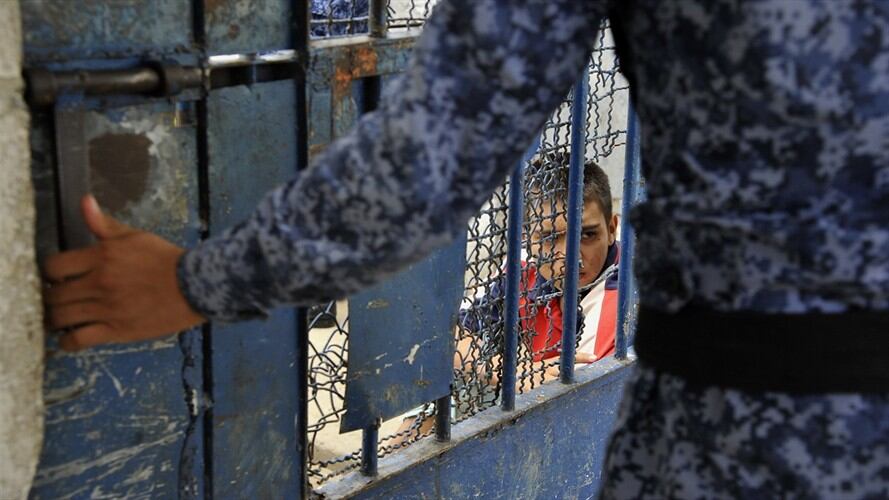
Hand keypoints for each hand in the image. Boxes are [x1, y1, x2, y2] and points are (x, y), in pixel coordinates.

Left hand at [43, 195, 205, 350]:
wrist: (195, 286)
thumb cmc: (167, 260)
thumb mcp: (136, 237)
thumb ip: (104, 223)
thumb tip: (85, 202)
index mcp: (102, 256)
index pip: (54, 266)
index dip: (50, 273)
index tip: (55, 278)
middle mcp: (100, 282)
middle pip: (53, 295)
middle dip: (49, 297)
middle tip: (55, 299)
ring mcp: (107, 308)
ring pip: (60, 318)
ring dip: (54, 319)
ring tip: (58, 318)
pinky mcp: (117, 330)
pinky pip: (78, 340)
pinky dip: (68, 341)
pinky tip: (70, 338)